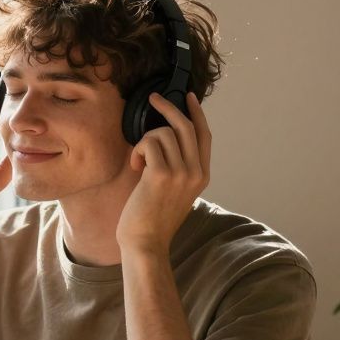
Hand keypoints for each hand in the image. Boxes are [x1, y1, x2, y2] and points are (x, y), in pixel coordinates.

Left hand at [115, 92, 210, 256]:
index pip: (204, 135)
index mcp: (202, 176)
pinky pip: (149, 143)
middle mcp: (196, 172)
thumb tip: (167, 138)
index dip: (196, 113)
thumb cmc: (154, 219)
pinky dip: (138, 151)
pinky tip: (135, 167)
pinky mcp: (162, 174)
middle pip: (186, 126)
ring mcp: (181, 173)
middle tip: (153, 98)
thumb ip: (179, 167)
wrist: (146, 243)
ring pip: (163, 133)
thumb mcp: (176, 191)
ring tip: (139, 163)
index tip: (187, 97)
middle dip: (168, 107)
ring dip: (145, 142)